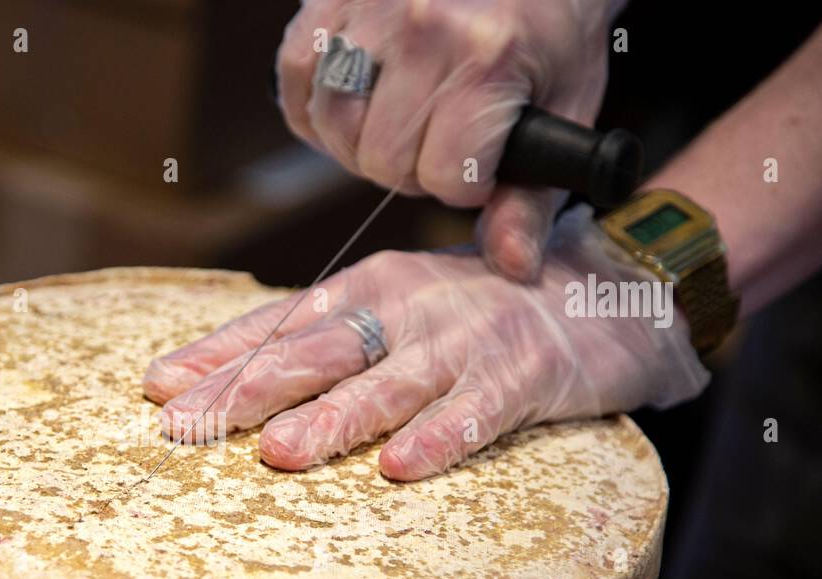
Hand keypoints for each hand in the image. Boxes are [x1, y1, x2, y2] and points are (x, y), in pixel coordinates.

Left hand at [143, 206, 708, 480]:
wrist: (605, 288)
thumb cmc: (477, 308)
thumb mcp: (394, 307)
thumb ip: (323, 338)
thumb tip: (228, 376)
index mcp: (368, 288)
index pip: (279, 323)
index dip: (218, 354)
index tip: (158, 387)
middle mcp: (407, 309)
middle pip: (317, 352)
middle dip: (248, 388)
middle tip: (189, 425)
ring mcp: (465, 341)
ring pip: (388, 385)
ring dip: (332, 418)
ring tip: (278, 452)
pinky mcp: (522, 377)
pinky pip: (476, 414)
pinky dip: (438, 439)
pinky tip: (400, 467)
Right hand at [276, 0, 622, 280]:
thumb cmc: (550, 26)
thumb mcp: (566, 105)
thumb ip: (533, 196)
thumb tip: (513, 267)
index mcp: (488, 58)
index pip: (442, 178)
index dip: (463, 183)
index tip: (482, 157)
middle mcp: (422, 29)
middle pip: (383, 159)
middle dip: (411, 166)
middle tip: (441, 135)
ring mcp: (369, 8)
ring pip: (334, 125)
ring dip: (360, 141)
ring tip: (399, 120)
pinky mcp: (327, 1)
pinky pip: (297, 79)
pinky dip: (317, 106)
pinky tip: (355, 102)